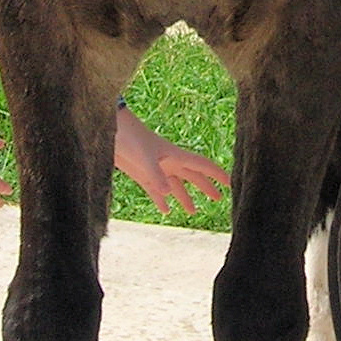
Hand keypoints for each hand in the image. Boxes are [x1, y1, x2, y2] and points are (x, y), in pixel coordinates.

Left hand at [114, 105, 230, 214]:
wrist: (109, 129)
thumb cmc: (129, 137)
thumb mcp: (144, 158)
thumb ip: (156, 176)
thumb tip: (168, 194)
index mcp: (174, 156)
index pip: (202, 166)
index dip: (217, 174)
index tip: (231, 182)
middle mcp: (168, 163)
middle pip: (192, 176)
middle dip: (206, 187)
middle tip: (219, 198)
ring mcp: (155, 168)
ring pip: (175, 185)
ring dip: (185, 197)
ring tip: (192, 211)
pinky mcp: (141, 174)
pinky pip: (156, 190)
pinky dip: (162, 200)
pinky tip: (165, 210)